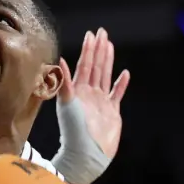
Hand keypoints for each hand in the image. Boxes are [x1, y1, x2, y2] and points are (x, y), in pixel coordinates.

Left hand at [57, 28, 129, 159]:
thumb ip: (64, 82)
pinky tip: (124, 73)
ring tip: (110, 46)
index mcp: (77, 90)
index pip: (84, 65)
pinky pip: (117, 93)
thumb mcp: (67, 103)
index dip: (88, 50)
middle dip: (98, 49)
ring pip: (105, 76)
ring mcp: (100, 101)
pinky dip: (120, 84)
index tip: (91, 35)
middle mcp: (88, 93)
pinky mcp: (111, 111)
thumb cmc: (73, 129)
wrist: (86, 151)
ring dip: (108, 61)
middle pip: (95, 66)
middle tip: (102, 32)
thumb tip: (59, 60)